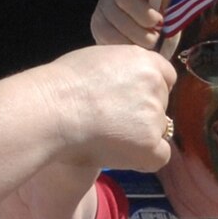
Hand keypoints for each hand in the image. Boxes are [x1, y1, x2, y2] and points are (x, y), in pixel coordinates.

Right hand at [41, 45, 176, 171]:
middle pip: (162, 104)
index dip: (149, 92)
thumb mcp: (97, 60)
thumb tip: (123, 84)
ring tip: (106, 138)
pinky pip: (160, 156)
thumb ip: (120, 70)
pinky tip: (118, 154)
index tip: (131, 102)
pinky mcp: (150, 144)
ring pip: (159, 131)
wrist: (51, 110)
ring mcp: (155, 115)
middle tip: (113, 122)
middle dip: (144, 114)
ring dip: (140, 137)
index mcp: (143, 59)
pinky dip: (144, 159)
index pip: (166, 77)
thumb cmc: (60, 85)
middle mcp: (155, 84)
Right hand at [93, 0, 183, 49]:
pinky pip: (110, 34)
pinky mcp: (98, 26)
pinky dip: (128, 43)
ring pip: (116, 17)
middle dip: (143, 12)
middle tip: (159, 24)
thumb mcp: (172, 3)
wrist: (153, 45)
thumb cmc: (163, 18)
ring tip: (153, 39)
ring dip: (139, 33)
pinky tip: (138, 46)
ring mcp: (104, 6)